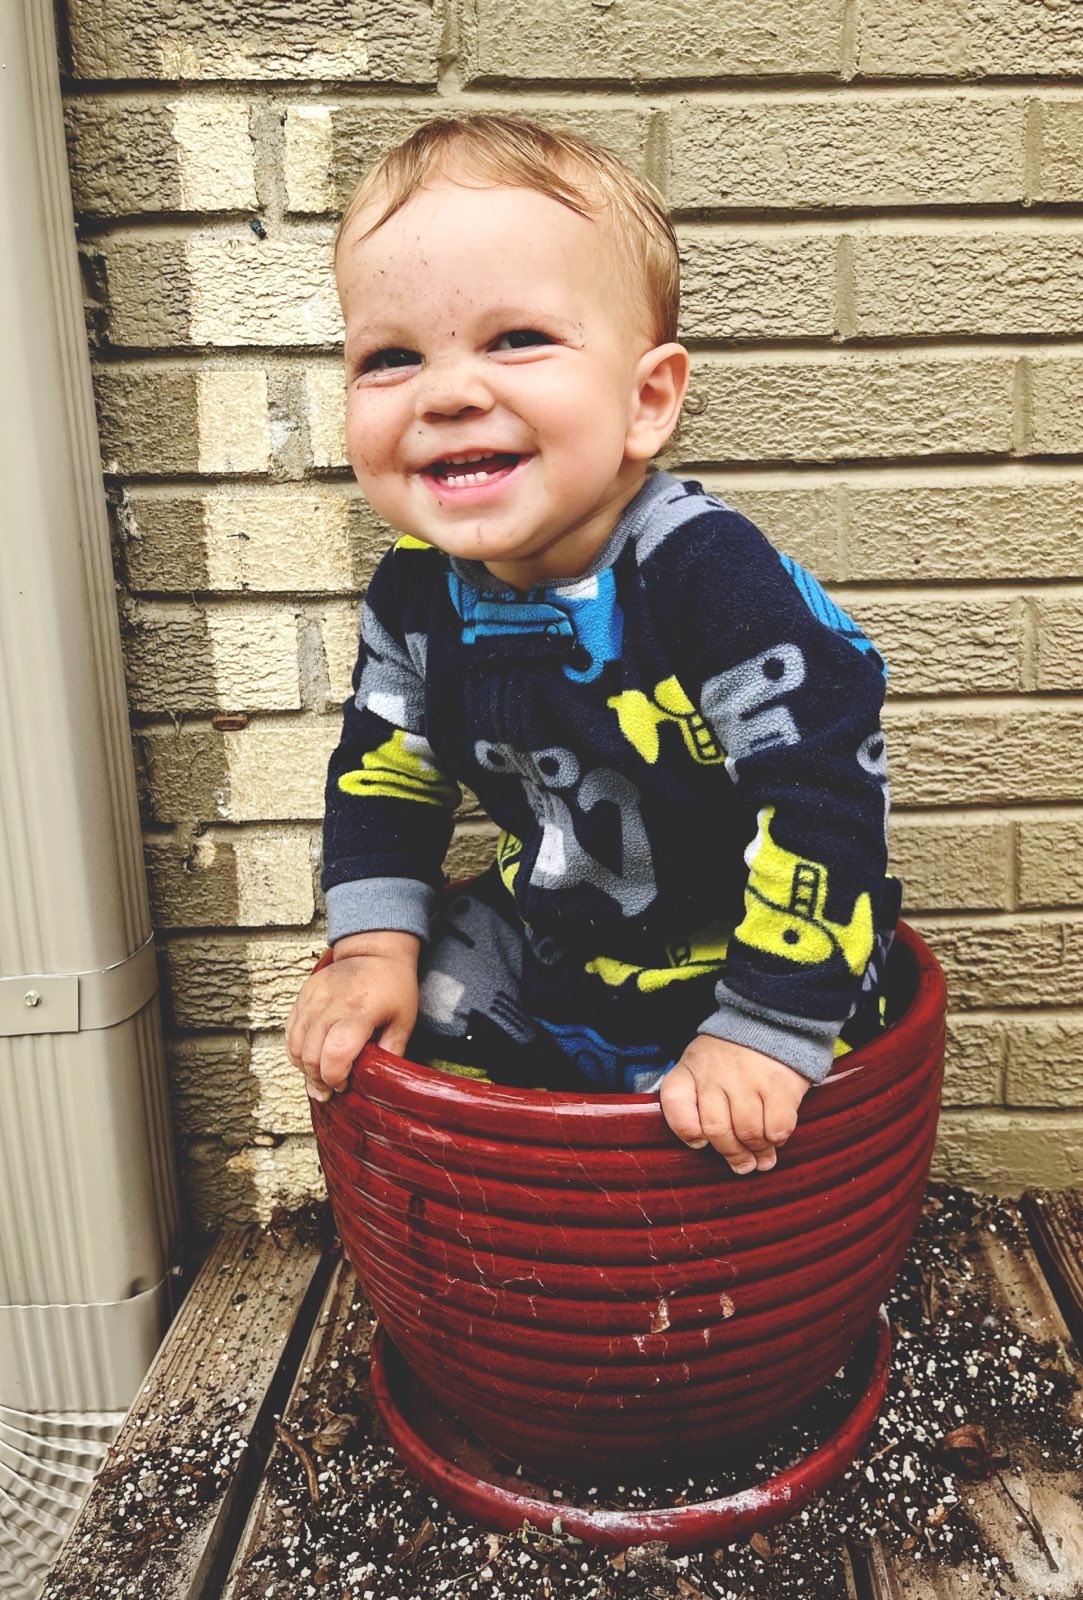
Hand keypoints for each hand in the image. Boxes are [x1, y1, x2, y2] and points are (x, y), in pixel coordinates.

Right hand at [285, 930, 419, 1102]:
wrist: (374, 950)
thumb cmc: (393, 984)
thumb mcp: (404, 1020)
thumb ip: (391, 1052)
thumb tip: (380, 1082)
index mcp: (358, 1012)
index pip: (335, 1055)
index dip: (336, 1077)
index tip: (345, 1084)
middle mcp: (330, 1005)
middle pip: (311, 1055)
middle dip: (319, 1079)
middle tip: (332, 1089)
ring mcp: (313, 999)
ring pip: (295, 1045)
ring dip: (304, 1067)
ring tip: (319, 1078)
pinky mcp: (303, 996)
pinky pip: (289, 1030)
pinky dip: (295, 1050)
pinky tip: (309, 1059)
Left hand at [659, 1033, 809, 1174]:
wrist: (771, 1018)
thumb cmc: (731, 1053)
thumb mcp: (699, 1064)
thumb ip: (691, 1098)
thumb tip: (700, 1144)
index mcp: (691, 1068)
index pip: (675, 1104)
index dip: (687, 1131)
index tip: (701, 1143)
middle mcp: (716, 1073)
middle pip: (716, 1130)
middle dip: (731, 1154)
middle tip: (743, 1165)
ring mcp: (749, 1079)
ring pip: (748, 1133)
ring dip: (757, 1152)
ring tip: (762, 1157)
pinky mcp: (780, 1085)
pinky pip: (777, 1127)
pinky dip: (777, 1138)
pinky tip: (777, 1136)